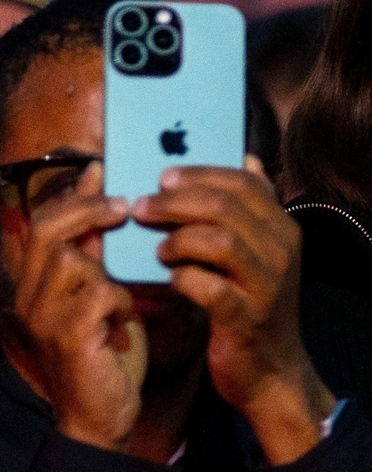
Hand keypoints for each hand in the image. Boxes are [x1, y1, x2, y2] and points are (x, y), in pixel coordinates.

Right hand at [12, 162, 144, 449]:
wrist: (105, 412)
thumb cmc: (109, 350)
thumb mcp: (104, 294)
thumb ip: (102, 256)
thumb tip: (111, 204)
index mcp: (39, 283)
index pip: (45, 223)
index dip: (73, 194)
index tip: (103, 169)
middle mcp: (32, 297)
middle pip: (48, 232)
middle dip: (88, 210)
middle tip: (126, 204)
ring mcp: (45, 319)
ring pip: (68, 260)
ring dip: (106, 260)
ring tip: (129, 271)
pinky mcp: (69, 340)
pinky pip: (95, 297)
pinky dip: (118, 297)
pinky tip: (127, 313)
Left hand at [133, 156, 334, 463]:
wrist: (271, 370)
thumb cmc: (255, 306)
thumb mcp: (263, 254)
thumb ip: (252, 210)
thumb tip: (246, 160)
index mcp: (284, 229)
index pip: (246, 182)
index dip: (201, 173)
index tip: (162, 176)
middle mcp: (282, 251)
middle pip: (228, 206)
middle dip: (177, 201)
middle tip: (142, 206)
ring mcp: (267, 285)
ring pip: (220, 241)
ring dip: (178, 238)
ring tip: (156, 247)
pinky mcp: (245, 318)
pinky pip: (208, 287)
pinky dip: (183, 279)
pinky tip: (170, 280)